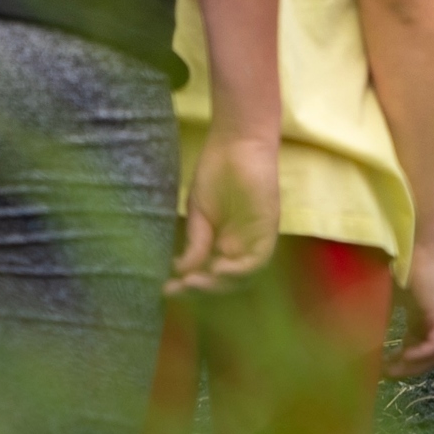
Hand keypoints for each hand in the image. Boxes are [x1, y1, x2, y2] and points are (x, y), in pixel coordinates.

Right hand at [168, 129, 279, 295]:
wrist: (236, 144)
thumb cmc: (216, 171)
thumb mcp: (199, 211)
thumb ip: (195, 242)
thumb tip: (180, 271)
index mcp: (222, 243)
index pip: (207, 273)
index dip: (190, 285)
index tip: (166, 289)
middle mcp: (239, 247)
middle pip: (224, 281)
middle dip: (201, 288)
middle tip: (178, 289)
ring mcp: (254, 241)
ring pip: (241, 277)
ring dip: (219, 284)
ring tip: (195, 282)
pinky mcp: (267, 232)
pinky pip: (257, 261)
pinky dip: (239, 270)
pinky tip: (219, 268)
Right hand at [385, 239, 433, 378]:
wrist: (414, 238)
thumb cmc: (396, 257)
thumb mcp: (381, 289)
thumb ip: (372, 306)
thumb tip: (344, 323)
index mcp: (422, 312)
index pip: (416, 344)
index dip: (401, 358)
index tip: (381, 366)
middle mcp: (433, 318)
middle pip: (427, 355)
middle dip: (406, 368)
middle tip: (384, 374)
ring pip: (433, 354)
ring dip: (412, 366)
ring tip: (391, 370)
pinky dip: (419, 355)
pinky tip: (401, 356)